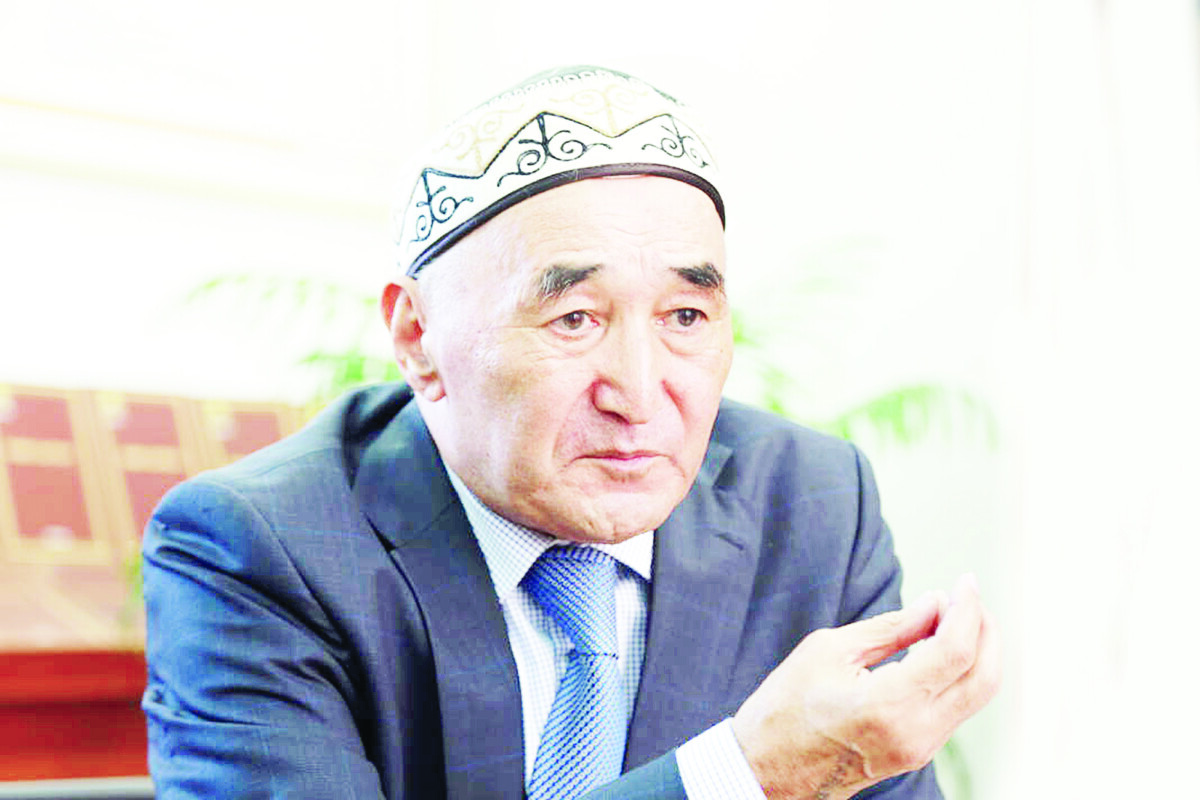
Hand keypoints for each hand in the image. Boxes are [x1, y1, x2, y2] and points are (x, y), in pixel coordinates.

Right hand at [731, 574, 1000, 799]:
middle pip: (983, 676)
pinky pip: (957, 707)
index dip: (967, 610)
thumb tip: (935, 603)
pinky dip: (960, 672)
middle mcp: (914, 733)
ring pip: (977, 694)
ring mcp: (920, 750)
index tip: (964, 581)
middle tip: (965, 596)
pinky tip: (939, 646)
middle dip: (984, 628)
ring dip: (977, 650)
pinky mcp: (918, 753)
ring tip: (950, 616)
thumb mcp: (828, 652)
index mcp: (888, 705)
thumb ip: (890, 628)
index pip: (955, 652)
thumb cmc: (785, 707)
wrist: (767, 771)